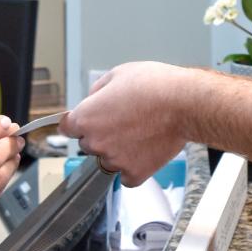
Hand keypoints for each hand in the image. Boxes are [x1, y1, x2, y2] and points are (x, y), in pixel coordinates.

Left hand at [63, 62, 195, 184]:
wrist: (184, 104)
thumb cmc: (155, 86)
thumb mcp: (118, 74)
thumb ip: (98, 91)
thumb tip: (94, 100)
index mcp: (86, 117)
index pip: (67, 127)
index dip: (78, 122)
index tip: (85, 122)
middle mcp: (96, 142)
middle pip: (88, 144)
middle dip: (101, 135)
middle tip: (123, 123)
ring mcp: (115, 160)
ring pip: (107, 161)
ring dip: (117, 152)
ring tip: (139, 134)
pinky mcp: (135, 173)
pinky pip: (127, 176)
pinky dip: (134, 168)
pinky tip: (144, 151)